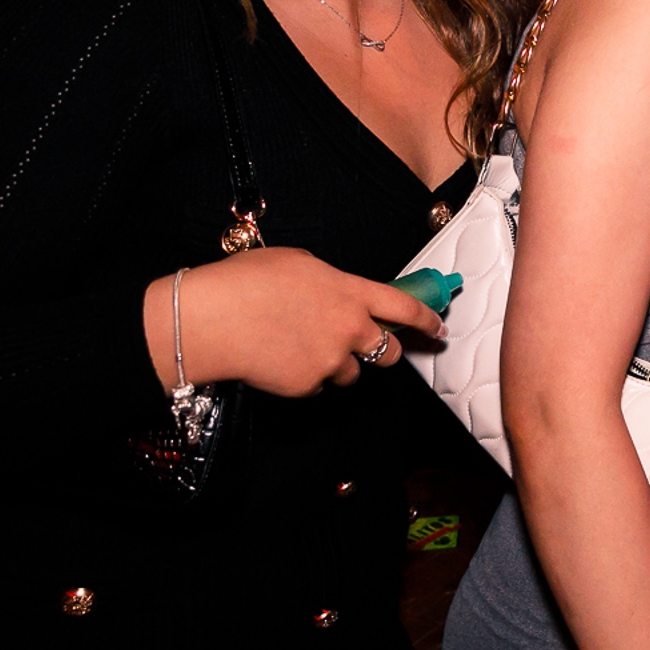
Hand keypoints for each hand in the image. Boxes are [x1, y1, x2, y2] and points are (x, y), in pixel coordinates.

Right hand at [142, 248, 444, 397]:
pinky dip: (307, 378)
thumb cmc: (247, 281)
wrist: (211, 319)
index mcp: (351, 292)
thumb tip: (337, 294)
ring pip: (352, 373)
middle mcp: (350, 329)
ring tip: (302, 346)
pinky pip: (318, 386)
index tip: (438, 328)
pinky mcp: (308, 386)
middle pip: (388, 352)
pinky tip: (282, 360)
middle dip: (382, 351)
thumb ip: (331, 282)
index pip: (405, 308)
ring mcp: (330, 361)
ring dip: (338, 364)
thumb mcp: (299, 263)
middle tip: (366, 347)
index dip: (427, 319)